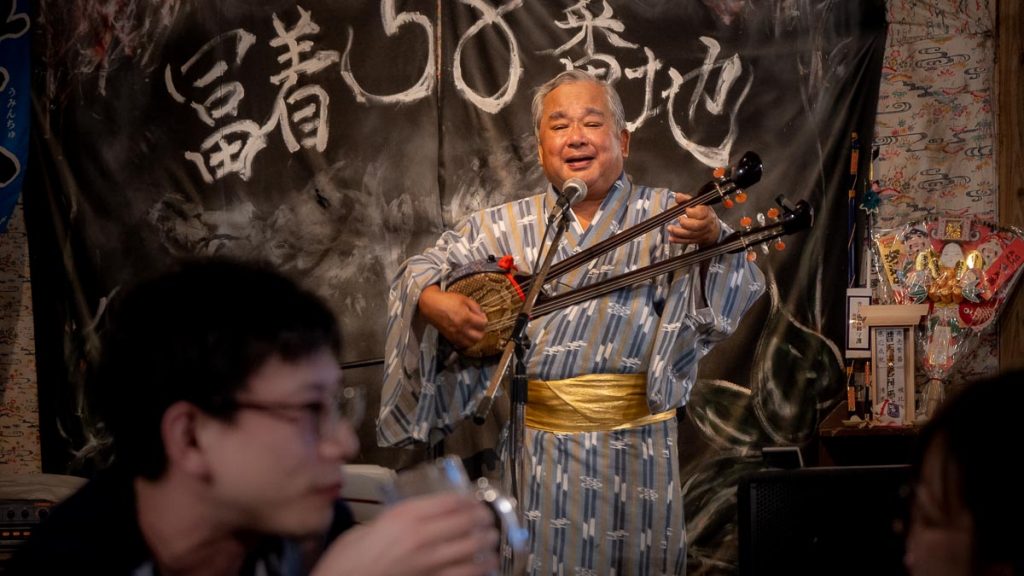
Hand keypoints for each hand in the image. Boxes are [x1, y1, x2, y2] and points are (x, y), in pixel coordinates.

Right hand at [313, 492, 499, 575]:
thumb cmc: (347, 557)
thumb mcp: (370, 525)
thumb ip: (397, 519)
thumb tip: (418, 516)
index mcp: (404, 515)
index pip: (449, 501)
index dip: (467, 499)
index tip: (474, 499)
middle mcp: (421, 536)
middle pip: (465, 522)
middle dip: (483, 519)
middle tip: (488, 518)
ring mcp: (427, 562)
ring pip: (470, 548)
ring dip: (486, 542)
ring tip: (492, 539)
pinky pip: (463, 575)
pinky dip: (479, 569)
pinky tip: (486, 565)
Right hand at [418, 285, 487, 348]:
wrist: (431, 305)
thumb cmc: (447, 300)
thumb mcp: (464, 299)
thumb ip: (475, 307)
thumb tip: (481, 314)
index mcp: (466, 317)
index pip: (483, 324)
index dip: (484, 319)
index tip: (481, 316)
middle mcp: (461, 328)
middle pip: (479, 336)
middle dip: (481, 330)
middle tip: (479, 324)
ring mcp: (455, 334)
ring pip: (471, 343)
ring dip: (474, 338)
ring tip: (473, 330)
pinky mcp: (450, 338)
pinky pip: (462, 344)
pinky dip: (466, 341)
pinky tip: (466, 334)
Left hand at [667, 192, 720, 247]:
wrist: (712, 227)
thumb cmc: (704, 213)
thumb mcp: (698, 204)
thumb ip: (687, 199)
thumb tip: (678, 196)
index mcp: (706, 213)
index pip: (702, 213)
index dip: (694, 212)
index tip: (686, 210)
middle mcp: (705, 224)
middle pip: (697, 226)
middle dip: (686, 223)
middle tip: (678, 219)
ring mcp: (702, 233)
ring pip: (691, 235)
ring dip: (679, 232)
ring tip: (670, 228)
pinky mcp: (697, 240)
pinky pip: (687, 241)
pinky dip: (678, 240)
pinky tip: (671, 238)